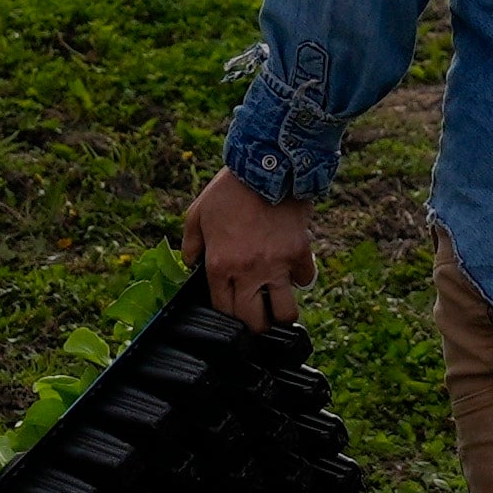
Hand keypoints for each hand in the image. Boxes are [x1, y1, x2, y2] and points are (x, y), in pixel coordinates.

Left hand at [185, 170, 318, 330]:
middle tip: (256, 318)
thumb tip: (189, 266)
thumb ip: (190, 245)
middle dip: (255, 326)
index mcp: (220, 265)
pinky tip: (291, 270)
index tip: (232, 314)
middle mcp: (249, 271)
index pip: (224, 311)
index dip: (227, 318)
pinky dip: (299, 278)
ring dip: (281, 312)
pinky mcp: (300, 253)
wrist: (267, 166)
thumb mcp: (197, 215)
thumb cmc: (228, 191)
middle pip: (255, 322)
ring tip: (277, 307)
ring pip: (285, 312)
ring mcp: (277, 265)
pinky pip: (304, 280)